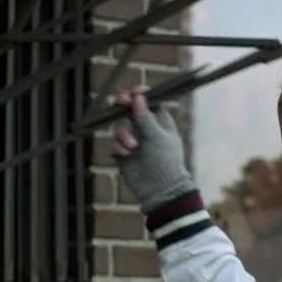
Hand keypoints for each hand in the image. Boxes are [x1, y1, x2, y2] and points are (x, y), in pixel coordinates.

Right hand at [111, 88, 196, 213]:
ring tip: (133, 147)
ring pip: (120, 128)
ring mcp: (134, 140)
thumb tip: (138, 97)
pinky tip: (127, 155)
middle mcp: (146, 128)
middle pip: (130, 109)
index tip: (134, 91)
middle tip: (120, 100)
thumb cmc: (165, 161)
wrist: (159, 190)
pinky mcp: (124, 153)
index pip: (149, 100)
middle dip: (124, 104)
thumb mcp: (157, 137)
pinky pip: (116, 144)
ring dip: (124, 136)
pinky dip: (120, 148)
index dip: (140, 94)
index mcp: (160, 121)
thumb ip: (145, 117)